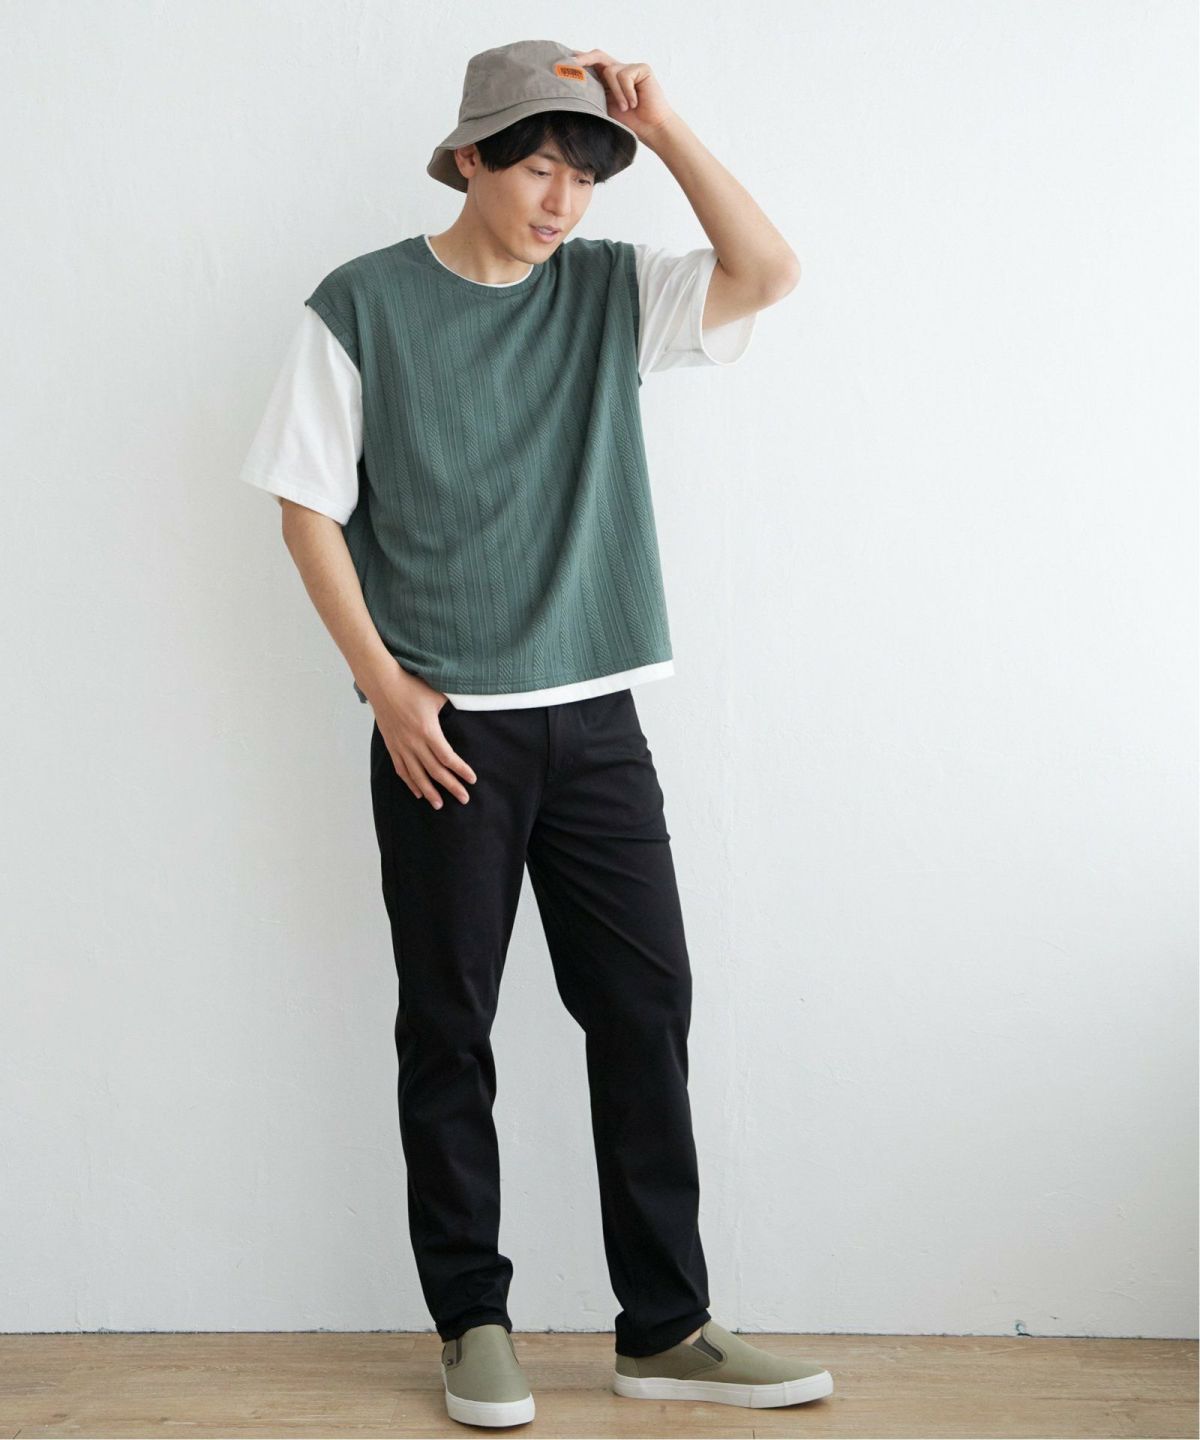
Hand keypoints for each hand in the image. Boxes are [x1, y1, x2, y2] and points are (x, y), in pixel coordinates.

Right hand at [369, 670, 475, 808]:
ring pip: (417, 775)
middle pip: (435, 771)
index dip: (461, 770)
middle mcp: (414, 743)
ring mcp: (401, 746)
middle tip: (464, 799)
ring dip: (430, 792)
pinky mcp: (392, 746)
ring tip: (440, 805)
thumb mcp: (436, 696)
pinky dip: (410, 783)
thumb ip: (450, 710)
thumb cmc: (411, 687)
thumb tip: (462, 716)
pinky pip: (401, 769)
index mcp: (428, 731)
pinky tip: (418, 792)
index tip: (472, 780)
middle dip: (451, 786)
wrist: (383, 685)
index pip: (448, 758)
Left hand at [570, 49, 674, 138]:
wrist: (651, 129)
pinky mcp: (641, 68)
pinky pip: (625, 75)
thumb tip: (570, 90)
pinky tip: (635, 102)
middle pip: (598, 56)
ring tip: (625, 107)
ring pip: (611, 71)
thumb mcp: (604, 107)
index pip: (591, 65)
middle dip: (584, 59)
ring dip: (616, 93)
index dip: (578, 62)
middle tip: (571, 63)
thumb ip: (593, 95)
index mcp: (607, 80)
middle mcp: (618, 70)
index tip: (561, 62)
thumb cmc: (629, 123)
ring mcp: (630, 68)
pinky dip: (627, 92)